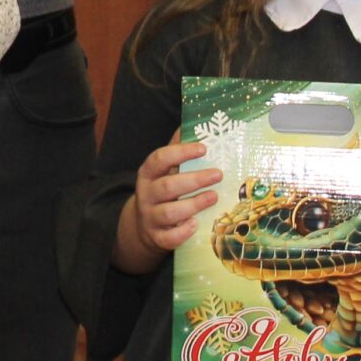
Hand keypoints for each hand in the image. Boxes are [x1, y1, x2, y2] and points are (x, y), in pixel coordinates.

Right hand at [116, 141, 222, 269]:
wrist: (142, 226)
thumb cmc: (161, 191)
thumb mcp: (164, 170)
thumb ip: (175, 150)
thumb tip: (190, 122)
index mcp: (148, 174)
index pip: (159, 159)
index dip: (180, 153)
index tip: (203, 148)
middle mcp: (146, 195)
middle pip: (167, 187)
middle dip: (194, 180)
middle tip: (218, 174)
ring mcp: (150, 217)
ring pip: (169, 212)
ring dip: (193, 205)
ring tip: (214, 197)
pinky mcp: (156, 238)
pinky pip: (168, 238)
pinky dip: (182, 232)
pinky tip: (196, 224)